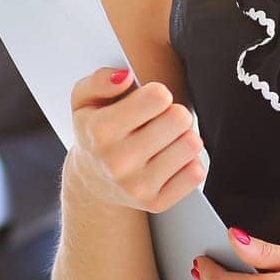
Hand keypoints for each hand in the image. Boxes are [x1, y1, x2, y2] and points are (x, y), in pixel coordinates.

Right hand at [66, 66, 205, 212]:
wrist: (92, 181)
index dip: (158, 93)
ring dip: (183, 137)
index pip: (158, 97)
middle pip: (179, 118)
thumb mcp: (84, 99)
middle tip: (161, 120)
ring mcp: (138, 186)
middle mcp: (118, 161)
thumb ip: (100, 79)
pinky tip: (171, 159)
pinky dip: (188, 162)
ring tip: (166, 139)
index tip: (151, 100)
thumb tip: (126, 76)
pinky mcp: (156, 203)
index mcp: (100, 130)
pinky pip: (195, 172)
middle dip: (174, 113)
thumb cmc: (94, 131)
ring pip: (191, 144)